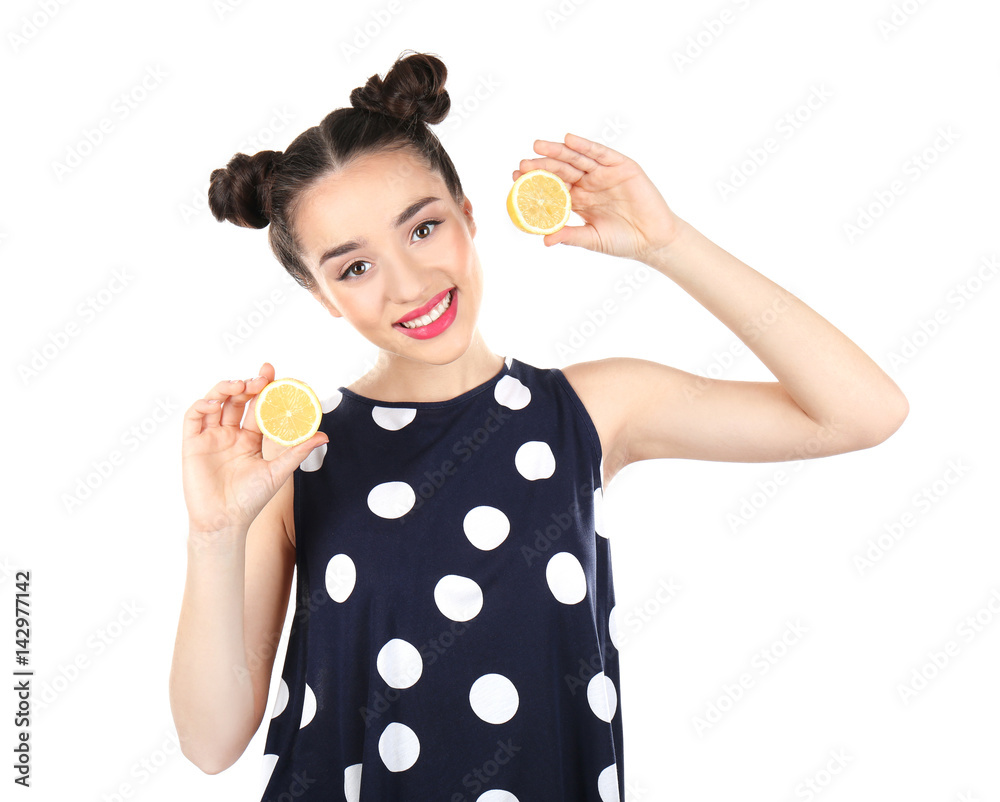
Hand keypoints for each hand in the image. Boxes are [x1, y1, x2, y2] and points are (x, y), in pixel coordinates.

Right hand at [181, 361, 328, 538]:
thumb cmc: (250, 500)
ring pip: (216, 402)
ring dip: (226, 389)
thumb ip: (296, 452)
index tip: (276, 374)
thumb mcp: (277, 472)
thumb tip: (324, 435)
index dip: (265, 389)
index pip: (258, 407)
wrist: (224, 522)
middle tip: (262, 378)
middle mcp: (230, 434)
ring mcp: (211, 437)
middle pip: (238, 400)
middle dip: (249, 384)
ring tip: (241, 385)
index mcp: (250, 439)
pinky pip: (194, 417)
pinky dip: (202, 405)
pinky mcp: (192, 444)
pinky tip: (215, 403)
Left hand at [512, 133, 681, 262]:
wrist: (653, 240)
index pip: (553, 187)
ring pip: (577, 159)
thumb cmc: (622, 241)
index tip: (515, 179)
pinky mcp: (622, 167)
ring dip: (558, 151)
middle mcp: (590, 184)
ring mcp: (605, 174)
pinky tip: (569, 141)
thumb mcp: (592, 239)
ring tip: (538, 146)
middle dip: (541, 166)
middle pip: (561, 170)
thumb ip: (570, 236)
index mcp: (579, 200)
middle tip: (522, 164)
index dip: (535, 182)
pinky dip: (586, 146)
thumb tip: (545, 239)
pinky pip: (601, 154)